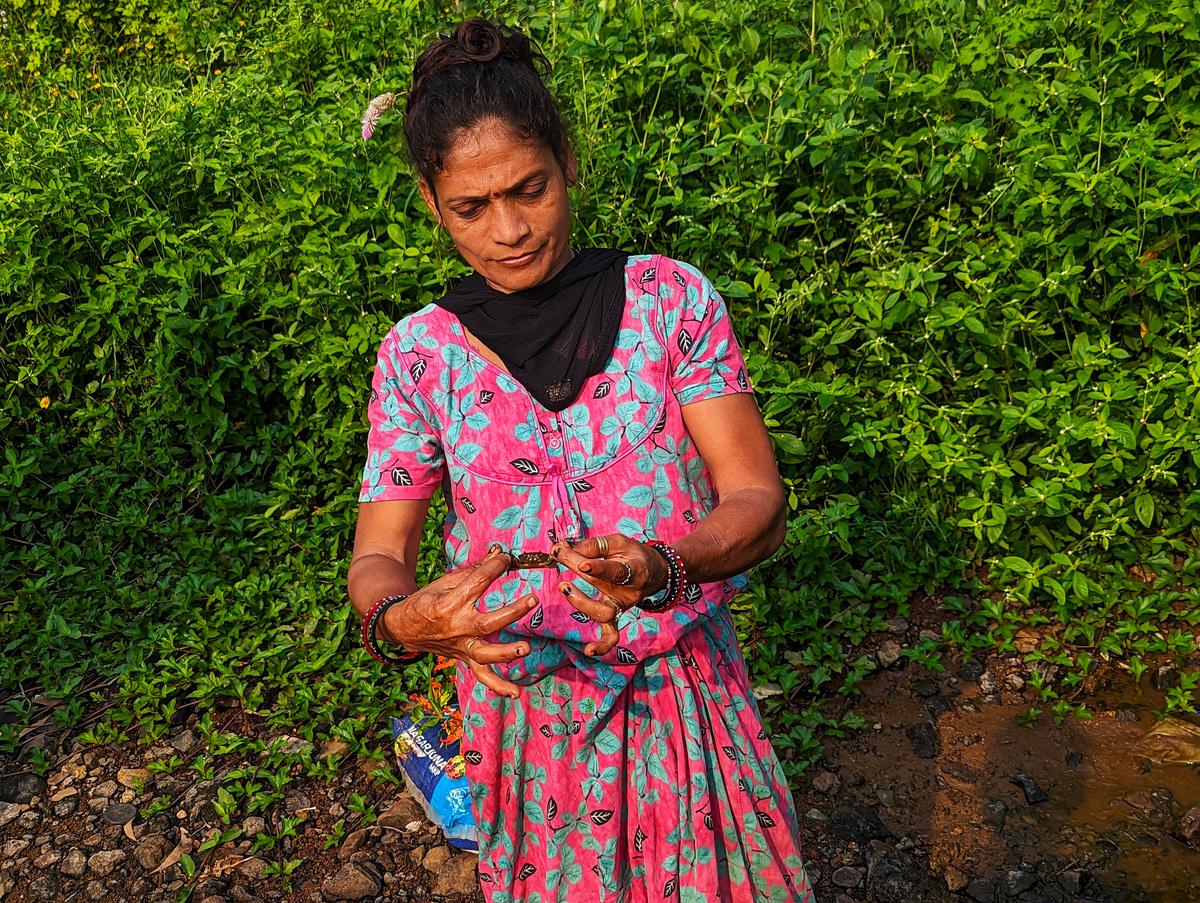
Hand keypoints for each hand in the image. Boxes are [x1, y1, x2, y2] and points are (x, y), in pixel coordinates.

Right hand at [382, 545, 538, 697]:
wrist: (403, 628)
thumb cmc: (427, 601)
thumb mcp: (445, 582)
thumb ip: (474, 569)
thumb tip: (498, 552)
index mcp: (450, 604)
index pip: (477, 583)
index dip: (494, 567)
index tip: (506, 558)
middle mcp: (456, 627)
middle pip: (486, 623)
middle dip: (511, 612)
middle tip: (532, 600)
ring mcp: (461, 646)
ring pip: (484, 654)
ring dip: (506, 653)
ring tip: (525, 650)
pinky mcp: (464, 658)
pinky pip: (481, 676)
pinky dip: (498, 686)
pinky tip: (516, 693)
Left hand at [550, 534, 668, 655]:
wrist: (654, 572)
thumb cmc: (632, 555)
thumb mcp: (618, 543)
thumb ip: (592, 546)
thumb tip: (562, 549)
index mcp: (635, 570)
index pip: (614, 570)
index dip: (598, 567)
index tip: (580, 563)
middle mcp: (629, 591)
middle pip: (605, 586)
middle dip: (581, 573)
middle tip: (561, 559)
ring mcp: (622, 606)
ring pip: (606, 614)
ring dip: (582, 603)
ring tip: (564, 587)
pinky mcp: (616, 615)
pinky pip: (612, 635)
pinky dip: (602, 645)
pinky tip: (589, 651)